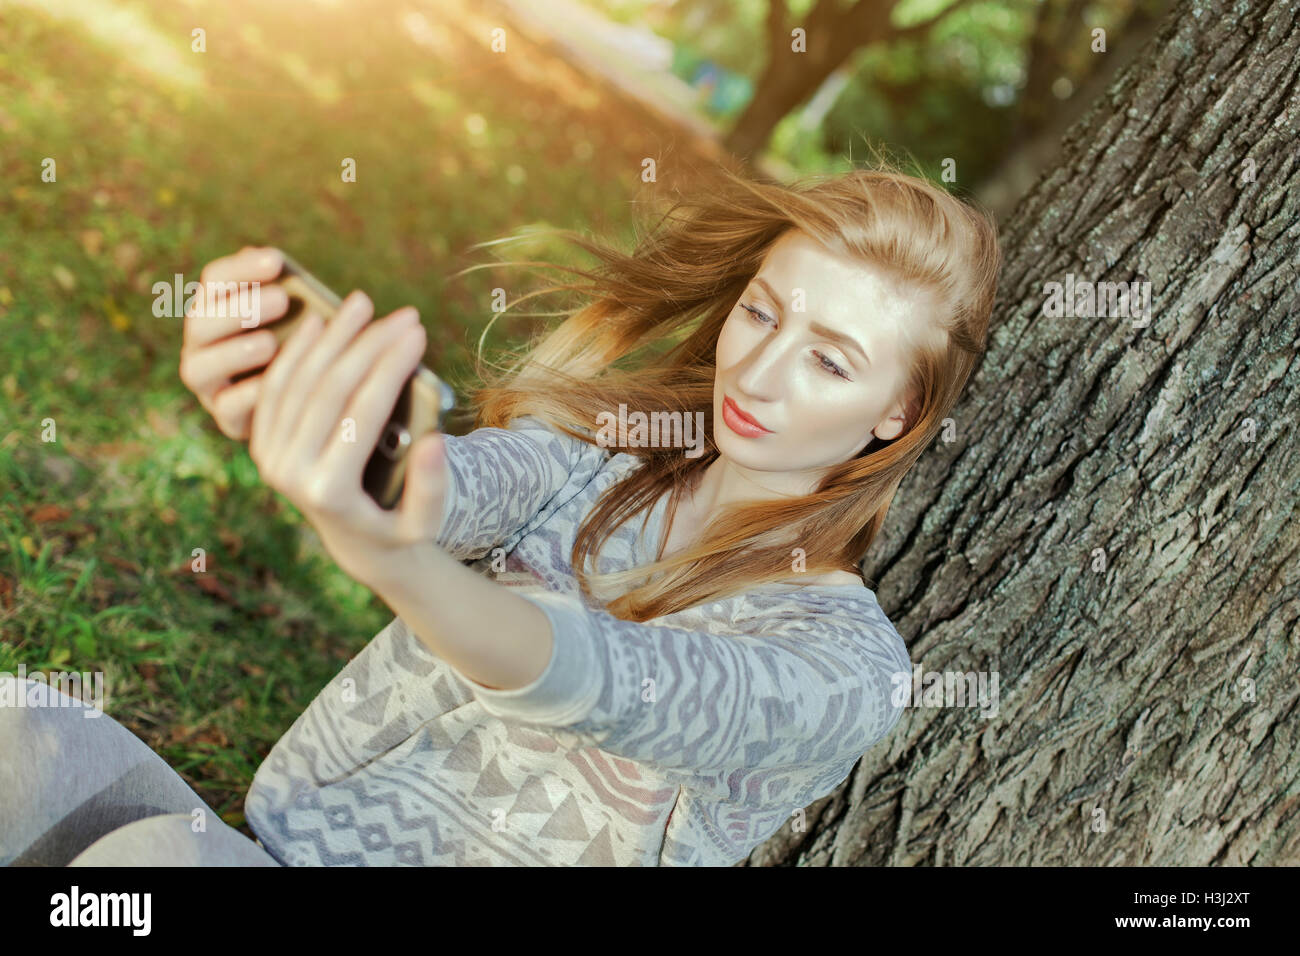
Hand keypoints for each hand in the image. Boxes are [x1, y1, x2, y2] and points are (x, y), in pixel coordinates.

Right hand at [179, 246, 293, 439]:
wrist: (309, 402)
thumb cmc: (303, 345)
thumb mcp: (301, 317)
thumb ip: (290, 293)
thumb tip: (284, 266)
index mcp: (216, 309)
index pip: (216, 280)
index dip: (242, 269)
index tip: (276, 260)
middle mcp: (201, 345)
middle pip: (201, 321)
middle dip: (239, 309)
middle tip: (281, 300)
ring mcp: (208, 384)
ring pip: (200, 367)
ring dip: (234, 352)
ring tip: (270, 343)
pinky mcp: (225, 418)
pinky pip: (227, 407)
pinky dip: (246, 396)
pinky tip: (271, 385)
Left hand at [247, 289, 448, 591]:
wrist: (355, 545)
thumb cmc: (398, 528)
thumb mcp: (424, 523)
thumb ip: (431, 487)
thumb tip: (435, 441)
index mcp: (329, 492)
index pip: (361, 413)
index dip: (390, 367)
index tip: (418, 333)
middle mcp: (289, 474)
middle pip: (329, 390)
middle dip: (367, 344)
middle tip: (401, 315)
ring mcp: (269, 457)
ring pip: (298, 380)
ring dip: (331, 337)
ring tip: (361, 304)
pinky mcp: (261, 443)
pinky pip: (276, 386)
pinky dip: (297, 350)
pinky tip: (320, 321)